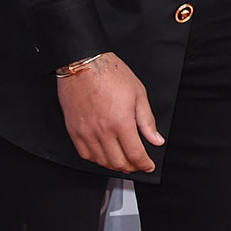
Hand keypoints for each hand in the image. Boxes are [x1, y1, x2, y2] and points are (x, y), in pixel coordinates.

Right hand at [56, 51, 163, 172]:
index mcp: (121, 123)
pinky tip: (104, 155)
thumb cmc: (110, 74)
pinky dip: (96, 159)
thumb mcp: (138, 94)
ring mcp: (86, 132)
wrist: (82, 63)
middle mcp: (103, 131)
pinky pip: (85, 154)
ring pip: (101, 161)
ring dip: (114, 165)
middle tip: (137, 165)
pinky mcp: (74, 130)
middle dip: (131, 167)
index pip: (135, 155)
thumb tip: (156, 140)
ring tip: (122, 161)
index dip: (144, 164)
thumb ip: (147, 121)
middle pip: (118, 162)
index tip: (148, 165)